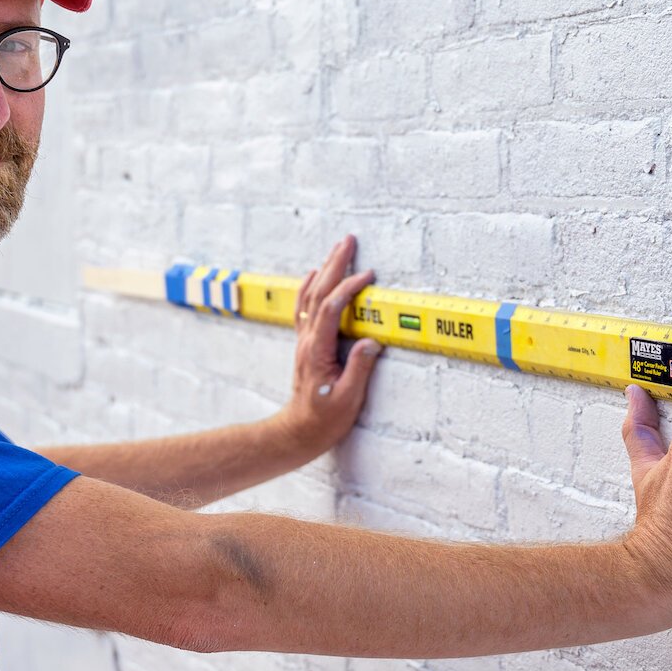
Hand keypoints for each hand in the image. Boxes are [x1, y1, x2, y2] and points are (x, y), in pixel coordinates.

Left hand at [272, 235, 382, 456]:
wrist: (300, 430)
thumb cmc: (326, 419)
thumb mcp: (348, 399)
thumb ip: (359, 369)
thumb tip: (371, 341)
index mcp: (317, 350)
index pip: (330, 309)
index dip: (348, 289)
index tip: (367, 276)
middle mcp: (306, 340)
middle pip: (318, 292)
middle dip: (334, 264)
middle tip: (349, 240)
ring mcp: (303, 339)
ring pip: (311, 295)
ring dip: (325, 268)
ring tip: (338, 248)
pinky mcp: (306, 342)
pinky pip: (305, 305)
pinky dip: (311, 285)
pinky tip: (315, 273)